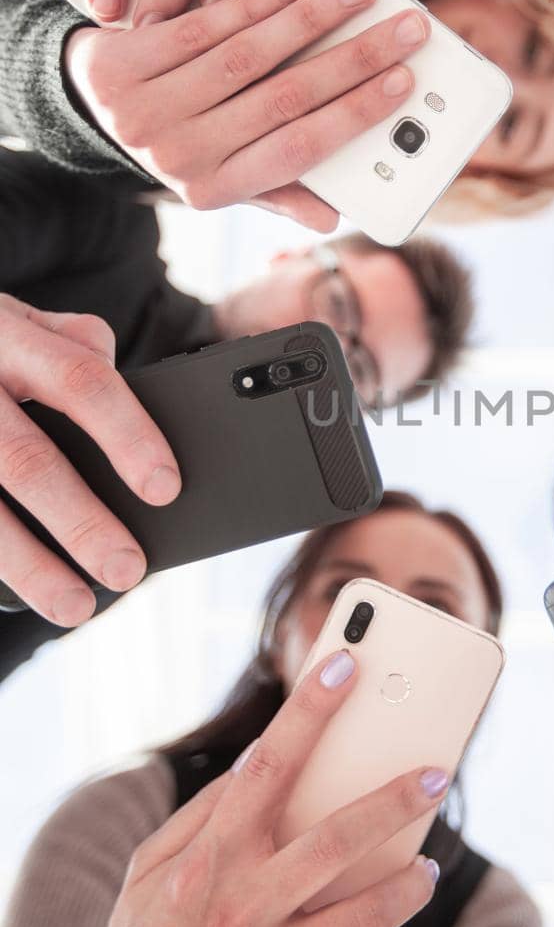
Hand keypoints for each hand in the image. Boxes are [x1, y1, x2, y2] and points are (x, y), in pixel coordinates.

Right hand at [0, 297, 179, 624]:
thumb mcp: (21, 321)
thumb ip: (73, 345)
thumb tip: (131, 390)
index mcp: (8, 335)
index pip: (80, 380)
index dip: (127, 434)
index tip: (165, 488)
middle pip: (27, 459)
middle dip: (82, 522)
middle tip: (127, 567)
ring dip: (31, 565)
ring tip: (76, 605)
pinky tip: (24, 593)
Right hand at [9, 652, 444, 926]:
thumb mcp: (148, 869)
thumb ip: (205, 813)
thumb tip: (260, 760)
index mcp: (210, 858)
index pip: (266, 764)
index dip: (308, 709)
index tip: (346, 664)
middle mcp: (242, 907)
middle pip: (339, 838)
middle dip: (396, 798)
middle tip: (436, 774)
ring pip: (369, 916)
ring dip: (411, 885)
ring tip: (426, 868)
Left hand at [63, 0, 425, 227]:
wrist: (81, 106)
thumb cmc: (175, 140)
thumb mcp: (221, 177)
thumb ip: (275, 190)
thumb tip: (332, 218)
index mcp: (211, 190)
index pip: (300, 150)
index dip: (355, 114)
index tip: (400, 83)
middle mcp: (178, 155)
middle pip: (284, 99)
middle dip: (353, 59)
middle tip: (401, 29)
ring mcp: (147, 108)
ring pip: (247, 56)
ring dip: (312, 19)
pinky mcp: (125, 60)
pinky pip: (205, 26)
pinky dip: (255, 3)